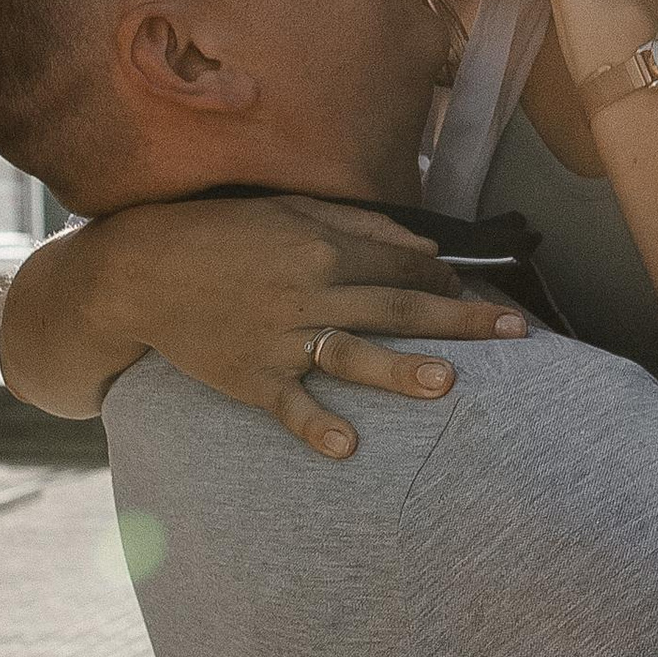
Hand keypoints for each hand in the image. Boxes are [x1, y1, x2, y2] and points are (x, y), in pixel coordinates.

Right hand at [21, 195, 528, 457]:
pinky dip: (316, 426)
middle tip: (514, 332)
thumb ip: (361, 224)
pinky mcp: (251, 377)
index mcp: (323, 247)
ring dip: (399, 370)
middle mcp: (309, 291)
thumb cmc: (223, 234)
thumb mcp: (290, 209)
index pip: (401, 266)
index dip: (444, 280)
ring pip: (351, 354)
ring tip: (446, 384)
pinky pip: (289, 405)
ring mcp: (280, 338)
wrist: (142, 271)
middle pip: (396, 307)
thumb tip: (427, 248)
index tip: (473, 293)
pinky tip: (348, 447)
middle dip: (460, 319)